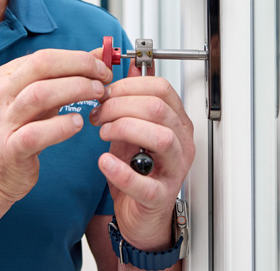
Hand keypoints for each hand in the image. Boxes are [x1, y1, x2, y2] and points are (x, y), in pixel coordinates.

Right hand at [0, 49, 111, 202]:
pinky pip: (35, 134)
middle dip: (79, 66)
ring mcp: (4, 122)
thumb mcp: (40, 98)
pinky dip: (60, 126)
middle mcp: (2, 94)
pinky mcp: (10, 150)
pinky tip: (78, 123)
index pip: (45, 56)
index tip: (102, 68)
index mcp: (6, 76)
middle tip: (103, 79)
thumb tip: (101, 55)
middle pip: (41, 66)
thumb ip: (67, 76)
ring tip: (97, 95)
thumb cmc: (20, 129)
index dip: (78, 58)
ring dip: (75, 90)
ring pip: (39, 95)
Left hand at [88, 54, 195, 250]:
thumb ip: (134, 99)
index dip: (128, 85)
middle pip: (158, 109)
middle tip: (98, 113)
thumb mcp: (134, 127)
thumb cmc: (139, 170)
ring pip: (161, 138)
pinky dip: (121, 171)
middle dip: (121, 105)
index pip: (161, 89)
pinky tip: (104, 162)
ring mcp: (174, 169)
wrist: (140, 214)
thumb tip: (130, 65)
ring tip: (103, 132)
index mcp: (176, 121)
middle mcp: (181, 142)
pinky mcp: (160, 196)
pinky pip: (144, 183)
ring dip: (125, 128)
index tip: (105, 92)